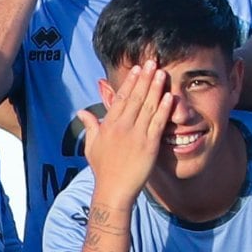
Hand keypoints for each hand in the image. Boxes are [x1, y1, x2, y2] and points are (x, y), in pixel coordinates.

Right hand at [81, 57, 173, 198]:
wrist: (114, 190)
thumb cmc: (102, 169)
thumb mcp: (91, 145)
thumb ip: (90, 126)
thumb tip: (82, 112)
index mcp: (108, 125)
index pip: (120, 98)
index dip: (130, 82)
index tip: (137, 69)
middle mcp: (122, 127)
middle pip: (135, 97)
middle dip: (144, 78)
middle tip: (152, 62)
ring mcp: (136, 135)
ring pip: (147, 106)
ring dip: (155, 88)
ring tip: (161, 73)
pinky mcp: (149, 145)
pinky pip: (158, 123)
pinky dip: (164, 109)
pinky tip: (169, 96)